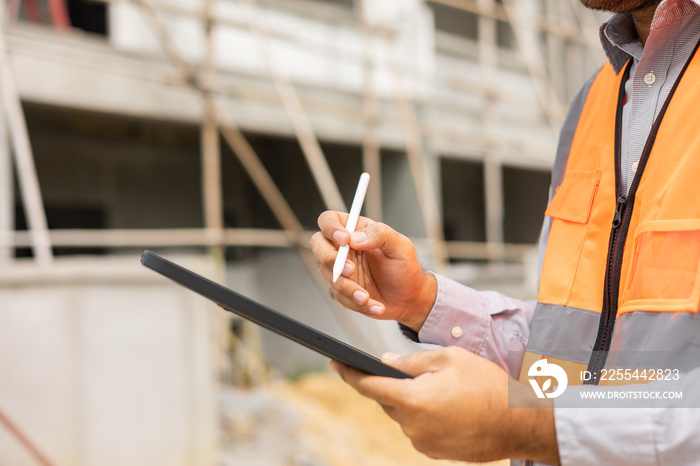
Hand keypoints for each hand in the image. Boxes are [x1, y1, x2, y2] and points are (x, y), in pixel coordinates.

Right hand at [310, 211, 436, 331]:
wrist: (409, 297)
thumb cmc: (405, 267)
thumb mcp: (400, 246)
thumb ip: (380, 235)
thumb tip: (356, 238)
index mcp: (355, 230)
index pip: (329, 220)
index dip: (330, 227)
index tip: (345, 239)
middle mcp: (344, 248)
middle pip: (318, 244)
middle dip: (330, 258)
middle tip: (350, 270)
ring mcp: (340, 270)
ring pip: (328, 275)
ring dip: (347, 287)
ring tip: (367, 296)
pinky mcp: (342, 290)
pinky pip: (341, 297)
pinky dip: (357, 303)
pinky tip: (375, 305)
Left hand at [330, 347, 559, 463]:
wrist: (521, 423)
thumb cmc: (488, 386)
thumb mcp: (449, 358)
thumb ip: (412, 361)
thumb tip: (386, 363)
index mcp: (412, 400)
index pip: (368, 386)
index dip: (349, 373)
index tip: (335, 363)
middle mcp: (412, 426)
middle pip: (388, 401)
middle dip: (395, 385)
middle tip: (417, 371)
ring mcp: (423, 443)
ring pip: (405, 415)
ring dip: (414, 400)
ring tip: (443, 389)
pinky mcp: (436, 452)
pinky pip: (420, 429)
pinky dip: (426, 415)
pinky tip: (449, 406)